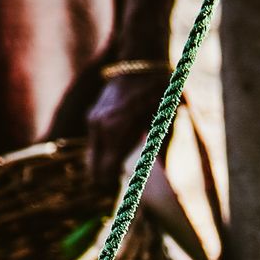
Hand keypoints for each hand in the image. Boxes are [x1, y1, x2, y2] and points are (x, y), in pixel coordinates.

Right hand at [85, 71, 173, 189]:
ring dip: (104, 168)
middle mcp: (100, 127)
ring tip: (122, 172)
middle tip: (123, 189)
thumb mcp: (167, 123)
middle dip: (106, 182)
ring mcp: (93, 120)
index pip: (104, 174)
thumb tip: (157, 178)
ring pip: (91, 158)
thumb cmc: (161, 93)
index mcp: (116, 132)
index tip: (125, 198)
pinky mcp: (93, 115)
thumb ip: (160, 151)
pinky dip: (103, 153)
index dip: (113, 189)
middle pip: (93, 171)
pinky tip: (120, 151)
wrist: (142, 62)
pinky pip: (95, 144)